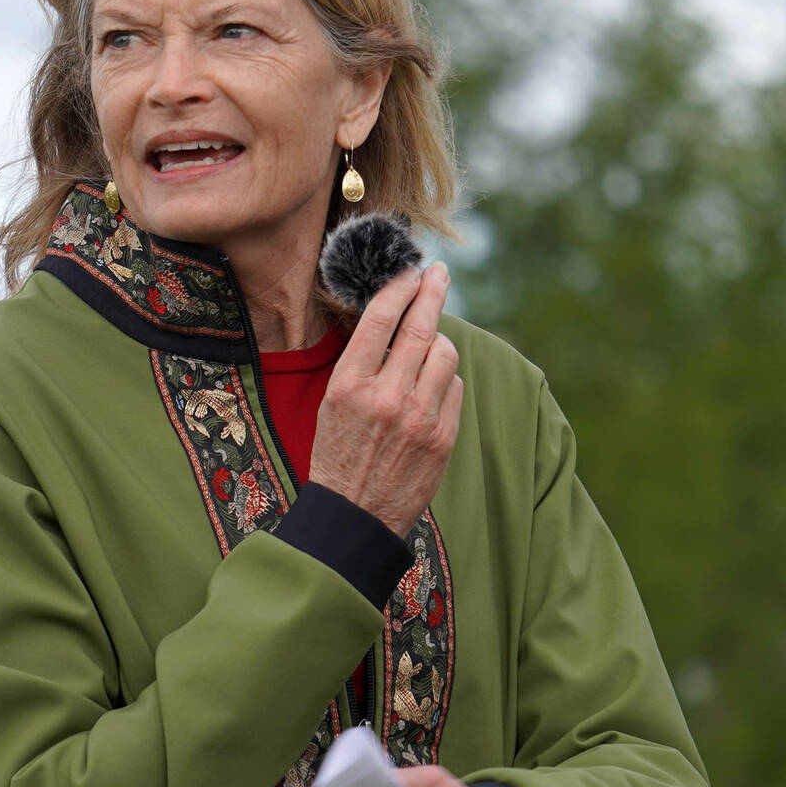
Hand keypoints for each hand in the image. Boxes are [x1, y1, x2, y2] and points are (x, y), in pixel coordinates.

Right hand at [308, 261, 461, 536]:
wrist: (355, 515)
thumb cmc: (338, 455)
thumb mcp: (332, 403)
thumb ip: (362, 364)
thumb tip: (393, 319)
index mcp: (350, 385)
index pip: (381, 318)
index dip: (400, 286)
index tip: (410, 271)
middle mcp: (387, 397)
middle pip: (421, 327)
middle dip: (433, 291)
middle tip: (439, 273)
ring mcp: (420, 418)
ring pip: (445, 354)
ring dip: (439, 341)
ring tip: (428, 345)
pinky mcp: (444, 437)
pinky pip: (454, 387)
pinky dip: (445, 378)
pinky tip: (431, 386)